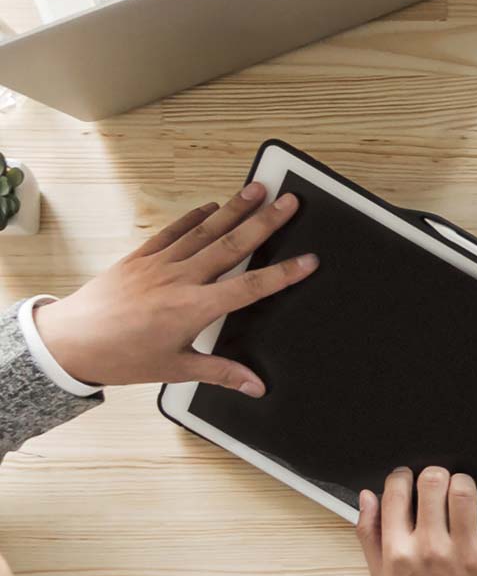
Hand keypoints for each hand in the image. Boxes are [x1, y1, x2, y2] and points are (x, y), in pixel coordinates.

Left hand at [32, 183, 315, 396]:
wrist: (69, 342)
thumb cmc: (120, 357)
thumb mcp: (174, 369)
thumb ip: (220, 373)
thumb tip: (255, 386)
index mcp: (192, 309)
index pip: (249, 287)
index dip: (282, 274)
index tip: (308, 260)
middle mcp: (179, 280)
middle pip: (232, 245)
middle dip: (265, 222)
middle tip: (289, 202)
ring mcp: (159, 264)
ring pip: (205, 231)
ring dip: (235, 208)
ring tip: (258, 189)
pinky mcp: (140, 257)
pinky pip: (172, 231)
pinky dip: (194, 217)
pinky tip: (212, 206)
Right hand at [357, 467, 476, 575]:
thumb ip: (370, 535)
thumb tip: (367, 497)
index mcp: (398, 552)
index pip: (395, 493)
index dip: (400, 477)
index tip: (405, 478)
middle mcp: (430, 548)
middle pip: (432, 483)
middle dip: (433, 476)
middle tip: (436, 485)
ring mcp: (463, 552)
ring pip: (464, 491)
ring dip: (463, 484)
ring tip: (461, 494)